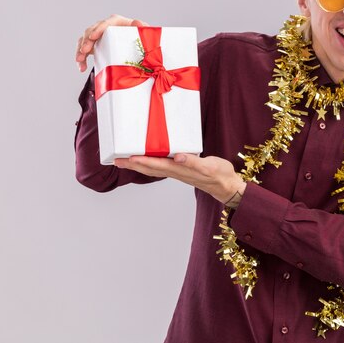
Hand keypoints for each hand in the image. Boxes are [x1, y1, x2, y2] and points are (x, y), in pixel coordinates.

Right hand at [75, 14, 148, 71]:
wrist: (141, 51)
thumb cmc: (144, 42)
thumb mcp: (145, 35)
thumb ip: (143, 28)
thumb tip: (137, 22)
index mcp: (119, 22)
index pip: (107, 23)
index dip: (99, 29)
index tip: (93, 37)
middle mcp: (107, 27)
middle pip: (93, 30)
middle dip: (86, 41)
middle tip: (84, 52)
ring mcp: (100, 35)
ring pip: (85, 39)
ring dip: (80, 50)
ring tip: (80, 61)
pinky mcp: (96, 44)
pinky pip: (84, 48)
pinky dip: (81, 58)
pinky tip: (82, 67)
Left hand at [114, 154, 246, 206]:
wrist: (226, 185)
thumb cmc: (219, 174)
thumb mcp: (209, 166)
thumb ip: (193, 162)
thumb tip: (177, 157)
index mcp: (180, 169)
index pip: (156, 165)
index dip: (141, 161)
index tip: (127, 158)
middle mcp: (176, 171)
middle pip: (150, 168)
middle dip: (134, 164)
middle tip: (117, 160)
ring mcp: (178, 172)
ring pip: (154, 168)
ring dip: (139, 164)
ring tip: (126, 160)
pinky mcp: (182, 170)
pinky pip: (162, 167)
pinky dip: (151, 163)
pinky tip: (147, 160)